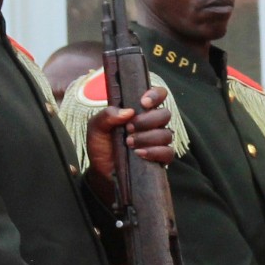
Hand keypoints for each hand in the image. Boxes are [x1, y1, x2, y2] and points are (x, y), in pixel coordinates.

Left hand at [84, 84, 174, 199]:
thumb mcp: (96, 127)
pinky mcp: (160, 158)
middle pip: (165, 114)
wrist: (101, 171)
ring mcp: (158, 141)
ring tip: (129, 143)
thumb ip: (107, 115)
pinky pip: (168, 152)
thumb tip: (128, 112)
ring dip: (147, 137)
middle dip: (147, 120)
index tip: (143, 103)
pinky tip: (139, 154)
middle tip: (129, 128)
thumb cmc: (101, 145)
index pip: (159, 94)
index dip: (156, 95)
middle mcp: (152, 123)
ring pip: (166, 134)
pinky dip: (154, 152)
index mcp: (140, 110)